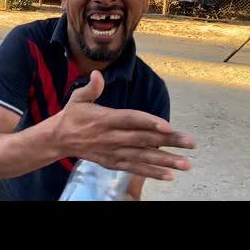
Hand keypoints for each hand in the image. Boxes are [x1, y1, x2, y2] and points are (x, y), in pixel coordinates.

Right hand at [54, 70, 195, 180]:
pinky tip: (169, 175)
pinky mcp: (112, 163)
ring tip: (186, 164)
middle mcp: (111, 138)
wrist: (58, 140)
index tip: (168, 126)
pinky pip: (134, 169)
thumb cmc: (72, 116)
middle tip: (191, 144)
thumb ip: (91, 88)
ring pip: (142, 157)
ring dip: (165, 161)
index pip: (130, 120)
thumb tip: (98, 74)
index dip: (149, 122)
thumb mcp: (77, 99)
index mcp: (104, 120)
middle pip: (143, 140)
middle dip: (169, 142)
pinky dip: (151, 173)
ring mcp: (112, 152)